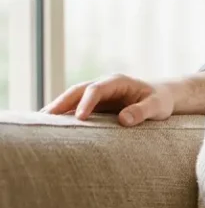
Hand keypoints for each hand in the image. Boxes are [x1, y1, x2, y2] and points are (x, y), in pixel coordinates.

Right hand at [42, 73, 175, 126]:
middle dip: (61, 103)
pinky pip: (76, 107)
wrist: (161, 96)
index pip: (97, 89)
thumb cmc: (160, 100)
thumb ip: (142, 111)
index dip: (86, 103)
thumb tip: (123, 120)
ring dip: (57, 108)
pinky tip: (50, 125)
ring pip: (72, 97)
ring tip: (39, 123)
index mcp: (118, 81)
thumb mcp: (157, 106)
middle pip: (77, 90)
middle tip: (45, 118)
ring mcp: (97, 93)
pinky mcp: (95, 103)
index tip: (80, 118)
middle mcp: (104, 84)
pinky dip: (64, 114)